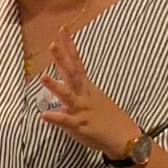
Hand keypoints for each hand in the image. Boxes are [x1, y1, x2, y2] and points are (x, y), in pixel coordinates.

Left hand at [38, 28, 143, 159]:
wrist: (124, 137)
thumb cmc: (107, 117)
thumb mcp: (94, 98)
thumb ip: (78, 89)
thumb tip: (65, 81)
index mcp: (87, 87)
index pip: (77, 63)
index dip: (70, 47)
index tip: (62, 30)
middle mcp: (84, 95)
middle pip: (73, 73)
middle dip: (62, 59)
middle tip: (52, 45)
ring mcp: (82, 110)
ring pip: (68, 96)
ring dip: (55, 86)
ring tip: (42, 77)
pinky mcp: (81, 126)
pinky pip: (67, 122)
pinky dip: (56, 118)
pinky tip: (44, 115)